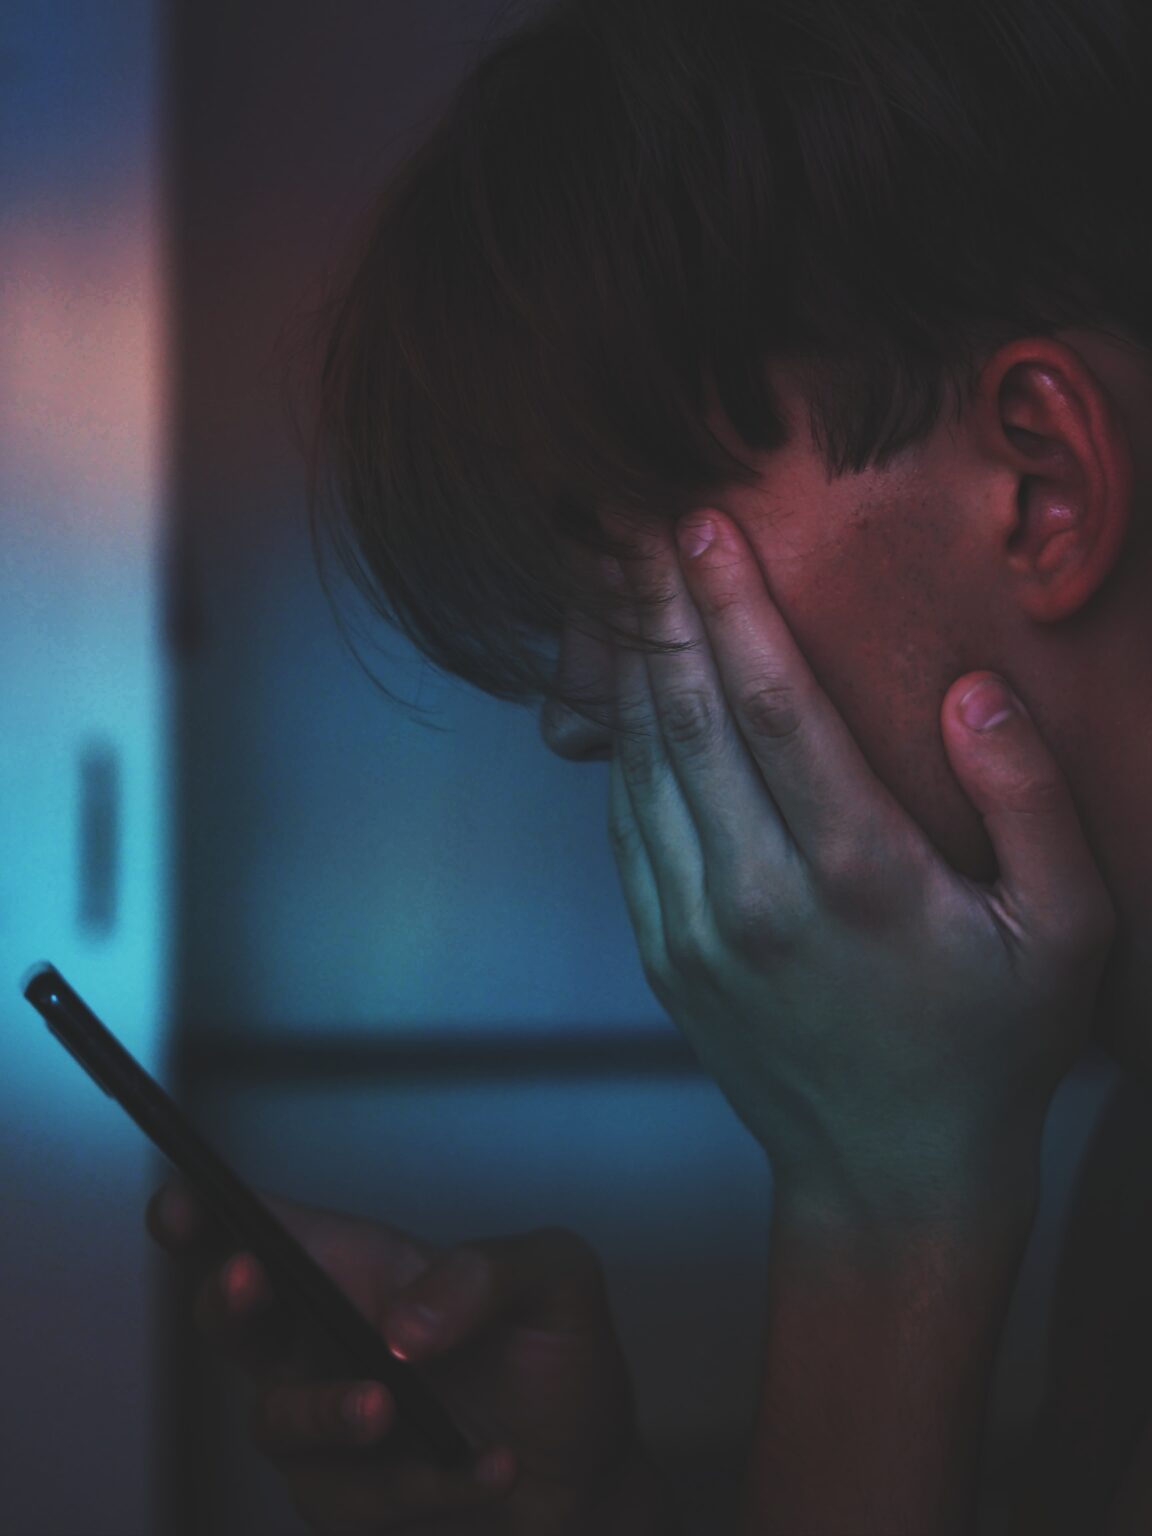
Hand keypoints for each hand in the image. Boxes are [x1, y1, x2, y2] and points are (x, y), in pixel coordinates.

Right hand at [146, 1181, 656, 1533]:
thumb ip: (488, 1273)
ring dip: (331, 1410)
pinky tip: (490, 1467)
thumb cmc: (558, 1364)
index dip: (205, 1212)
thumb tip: (401, 1325)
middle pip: (230, 1315)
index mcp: (361, 1269)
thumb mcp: (557, 1284)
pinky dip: (426, 1482)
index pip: (265, 1229)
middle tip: (249, 1277)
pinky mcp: (346, 1503)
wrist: (588, 1481)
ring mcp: (324, 1426)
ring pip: (278, 1420)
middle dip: (226, 1294)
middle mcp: (325, 1342)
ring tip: (391, 1408)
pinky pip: (355, 1497)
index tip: (178, 1200)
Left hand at [602, 507, 1114, 1225]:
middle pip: (688, 716)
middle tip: (630, 518)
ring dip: (630, 663)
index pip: (773, 704)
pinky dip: (621, 745)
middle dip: (660, 605)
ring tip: (618, 579)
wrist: (887, 1174)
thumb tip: (970, 692)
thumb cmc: (991, 1050)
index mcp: (856, 876)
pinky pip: (629, 825)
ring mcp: (694, 928)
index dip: (733, 602)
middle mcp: (754, 895)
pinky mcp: (664, 952)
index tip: (703, 522)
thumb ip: (1028, 802)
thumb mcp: (1064, 933)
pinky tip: (628, 690)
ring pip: (643, 765)